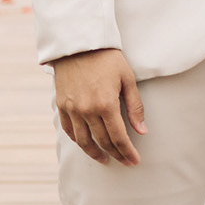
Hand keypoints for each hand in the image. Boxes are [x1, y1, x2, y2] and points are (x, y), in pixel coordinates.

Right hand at [51, 48, 144, 165]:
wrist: (79, 43)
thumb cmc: (107, 58)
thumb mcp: (127, 78)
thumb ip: (135, 106)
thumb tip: (142, 130)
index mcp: (106, 104)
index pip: (119, 137)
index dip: (127, 152)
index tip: (134, 161)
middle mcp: (87, 110)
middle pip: (103, 141)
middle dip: (115, 154)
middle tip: (124, 161)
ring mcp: (72, 109)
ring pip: (83, 141)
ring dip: (95, 153)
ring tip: (104, 158)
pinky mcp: (62, 105)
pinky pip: (69, 130)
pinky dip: (78, 140)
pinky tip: (85, 143)